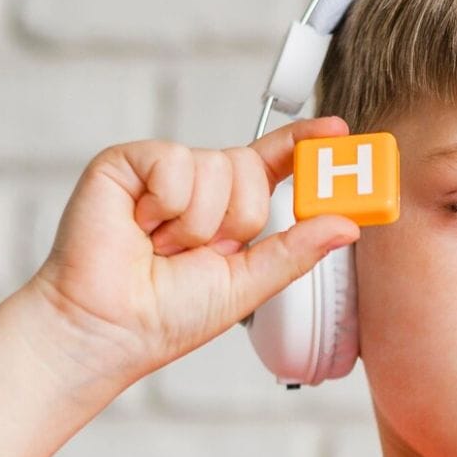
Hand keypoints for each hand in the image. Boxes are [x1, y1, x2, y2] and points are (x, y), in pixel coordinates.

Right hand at [29, 116, 360, 384]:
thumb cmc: (167, 315)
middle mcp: (198, 185)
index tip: (337, 131)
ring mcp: (162, 170)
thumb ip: (296, 250)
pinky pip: (175, 161)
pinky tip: (140, 226)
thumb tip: (346, 224)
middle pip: (251, 167)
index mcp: (228, 210)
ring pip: (216, 165)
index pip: (273, 165)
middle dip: (236, 220)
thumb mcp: (249, 284)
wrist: (110, 326)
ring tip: (161, 246)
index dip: (304, 144)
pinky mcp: (127, 162)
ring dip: (196, 223)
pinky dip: (165, 204)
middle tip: (199, 253)